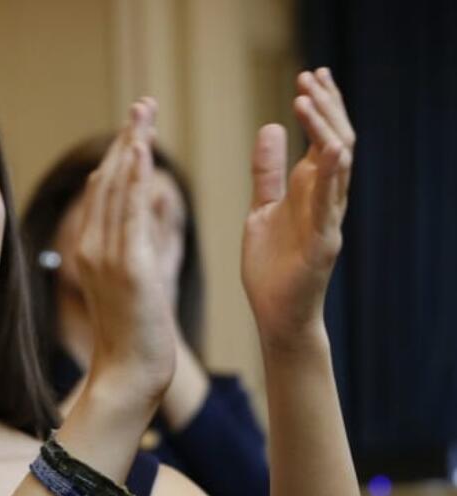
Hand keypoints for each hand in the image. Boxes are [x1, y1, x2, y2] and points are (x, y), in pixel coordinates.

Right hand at [70, 98, 175, 409]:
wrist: (129, 372)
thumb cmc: (138, 334)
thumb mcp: (142, 279)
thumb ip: (149, 238)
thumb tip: (161, 202)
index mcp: (90, 252)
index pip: (102, 193)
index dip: (118, 156)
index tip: (134, 126)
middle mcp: (90, 249)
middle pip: (106, 182)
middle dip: (125, 139)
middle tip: (142, 104)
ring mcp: (105, 257)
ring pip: (116, 190)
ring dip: (130, 147)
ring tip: (144, 114)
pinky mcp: (126, 266)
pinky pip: (128, 213)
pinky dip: (133, 180)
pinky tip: (141, 153)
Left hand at [241, 68, 353, 348]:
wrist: (277, 315)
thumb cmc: (272, 266)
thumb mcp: (262, 208)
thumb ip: (267, 172)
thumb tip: (270, 127)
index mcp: (311, 191)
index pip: (323, 138)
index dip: (319, 107)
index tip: (308, 76)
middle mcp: (326, 201)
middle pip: (337, 142)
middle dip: (325, 108)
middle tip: (310, 77)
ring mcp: (328, 221)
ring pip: (338, 168)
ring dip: (325, 131)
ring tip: (309, 100)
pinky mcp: (323, 244)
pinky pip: (330, 206)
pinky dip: (331, 178)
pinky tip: (329, 151)